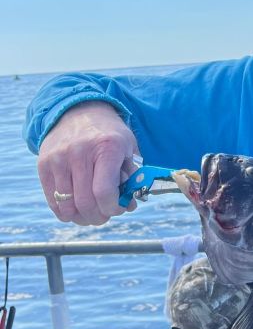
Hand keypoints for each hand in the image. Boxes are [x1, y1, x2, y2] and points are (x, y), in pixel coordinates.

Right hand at [38, 102, 140, 225]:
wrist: (78, 110)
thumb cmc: (109, 134)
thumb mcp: (128, 147)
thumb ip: (132, 175)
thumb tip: (129, 204)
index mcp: (106, 147)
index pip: (104, 191)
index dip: (112, 208)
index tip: (119, 208)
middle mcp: (80, 152)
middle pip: (85, 201)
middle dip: (98, 216)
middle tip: (104, 217)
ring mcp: (58, 158)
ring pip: (67, 204)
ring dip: (81, 218)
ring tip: (90, 216)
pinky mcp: (44, 164)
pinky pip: (52, 199)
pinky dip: (64, 211)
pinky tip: (74, 211)